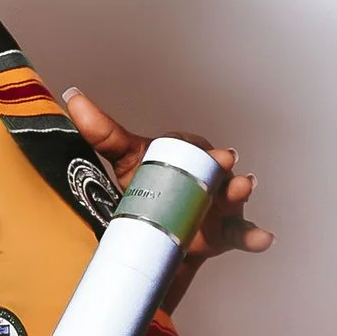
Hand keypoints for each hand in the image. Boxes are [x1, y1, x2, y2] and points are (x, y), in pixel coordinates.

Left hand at [58, 91, 273, 298]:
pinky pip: (242, 234)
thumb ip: (103, 132)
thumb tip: (73, 97)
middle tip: (225, 162)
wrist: (151, 238)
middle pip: (218, 169)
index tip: (202, 148)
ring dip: (240, 192)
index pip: (191, 146)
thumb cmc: (145, 190)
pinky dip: (254, 236)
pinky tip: (264, 238)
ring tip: (244, 187)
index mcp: (185, 156)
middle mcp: (207, 176)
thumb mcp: (124, 161)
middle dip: (222, 166)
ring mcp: (218, 205)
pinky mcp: (224, 233)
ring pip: (233, 197)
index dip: (196, 147)